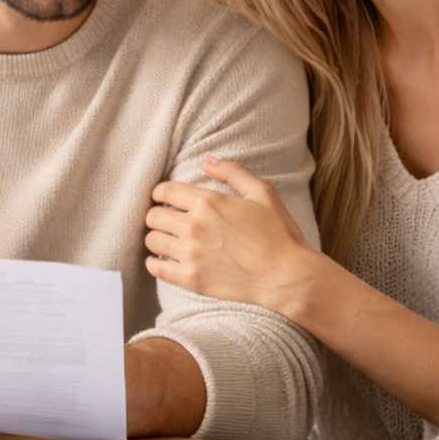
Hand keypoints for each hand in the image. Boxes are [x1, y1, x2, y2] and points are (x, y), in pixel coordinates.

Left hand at [144, 156, 320, 315]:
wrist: (286, 276)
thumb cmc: (278, 233)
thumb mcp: (262, 193)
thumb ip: (233, 172)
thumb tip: (206, 160)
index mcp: (208, 201)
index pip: (164, 191)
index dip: (160, 193)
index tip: (164, 199)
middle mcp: (194, 225)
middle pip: (153, 216)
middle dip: (158, 215)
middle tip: (168, 222)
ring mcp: (191, 253)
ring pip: (152, 240)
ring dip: (157, 238)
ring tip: (168, 241)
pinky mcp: (191, 279)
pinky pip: (155, 267)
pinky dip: (154, 262)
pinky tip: (164, 261)